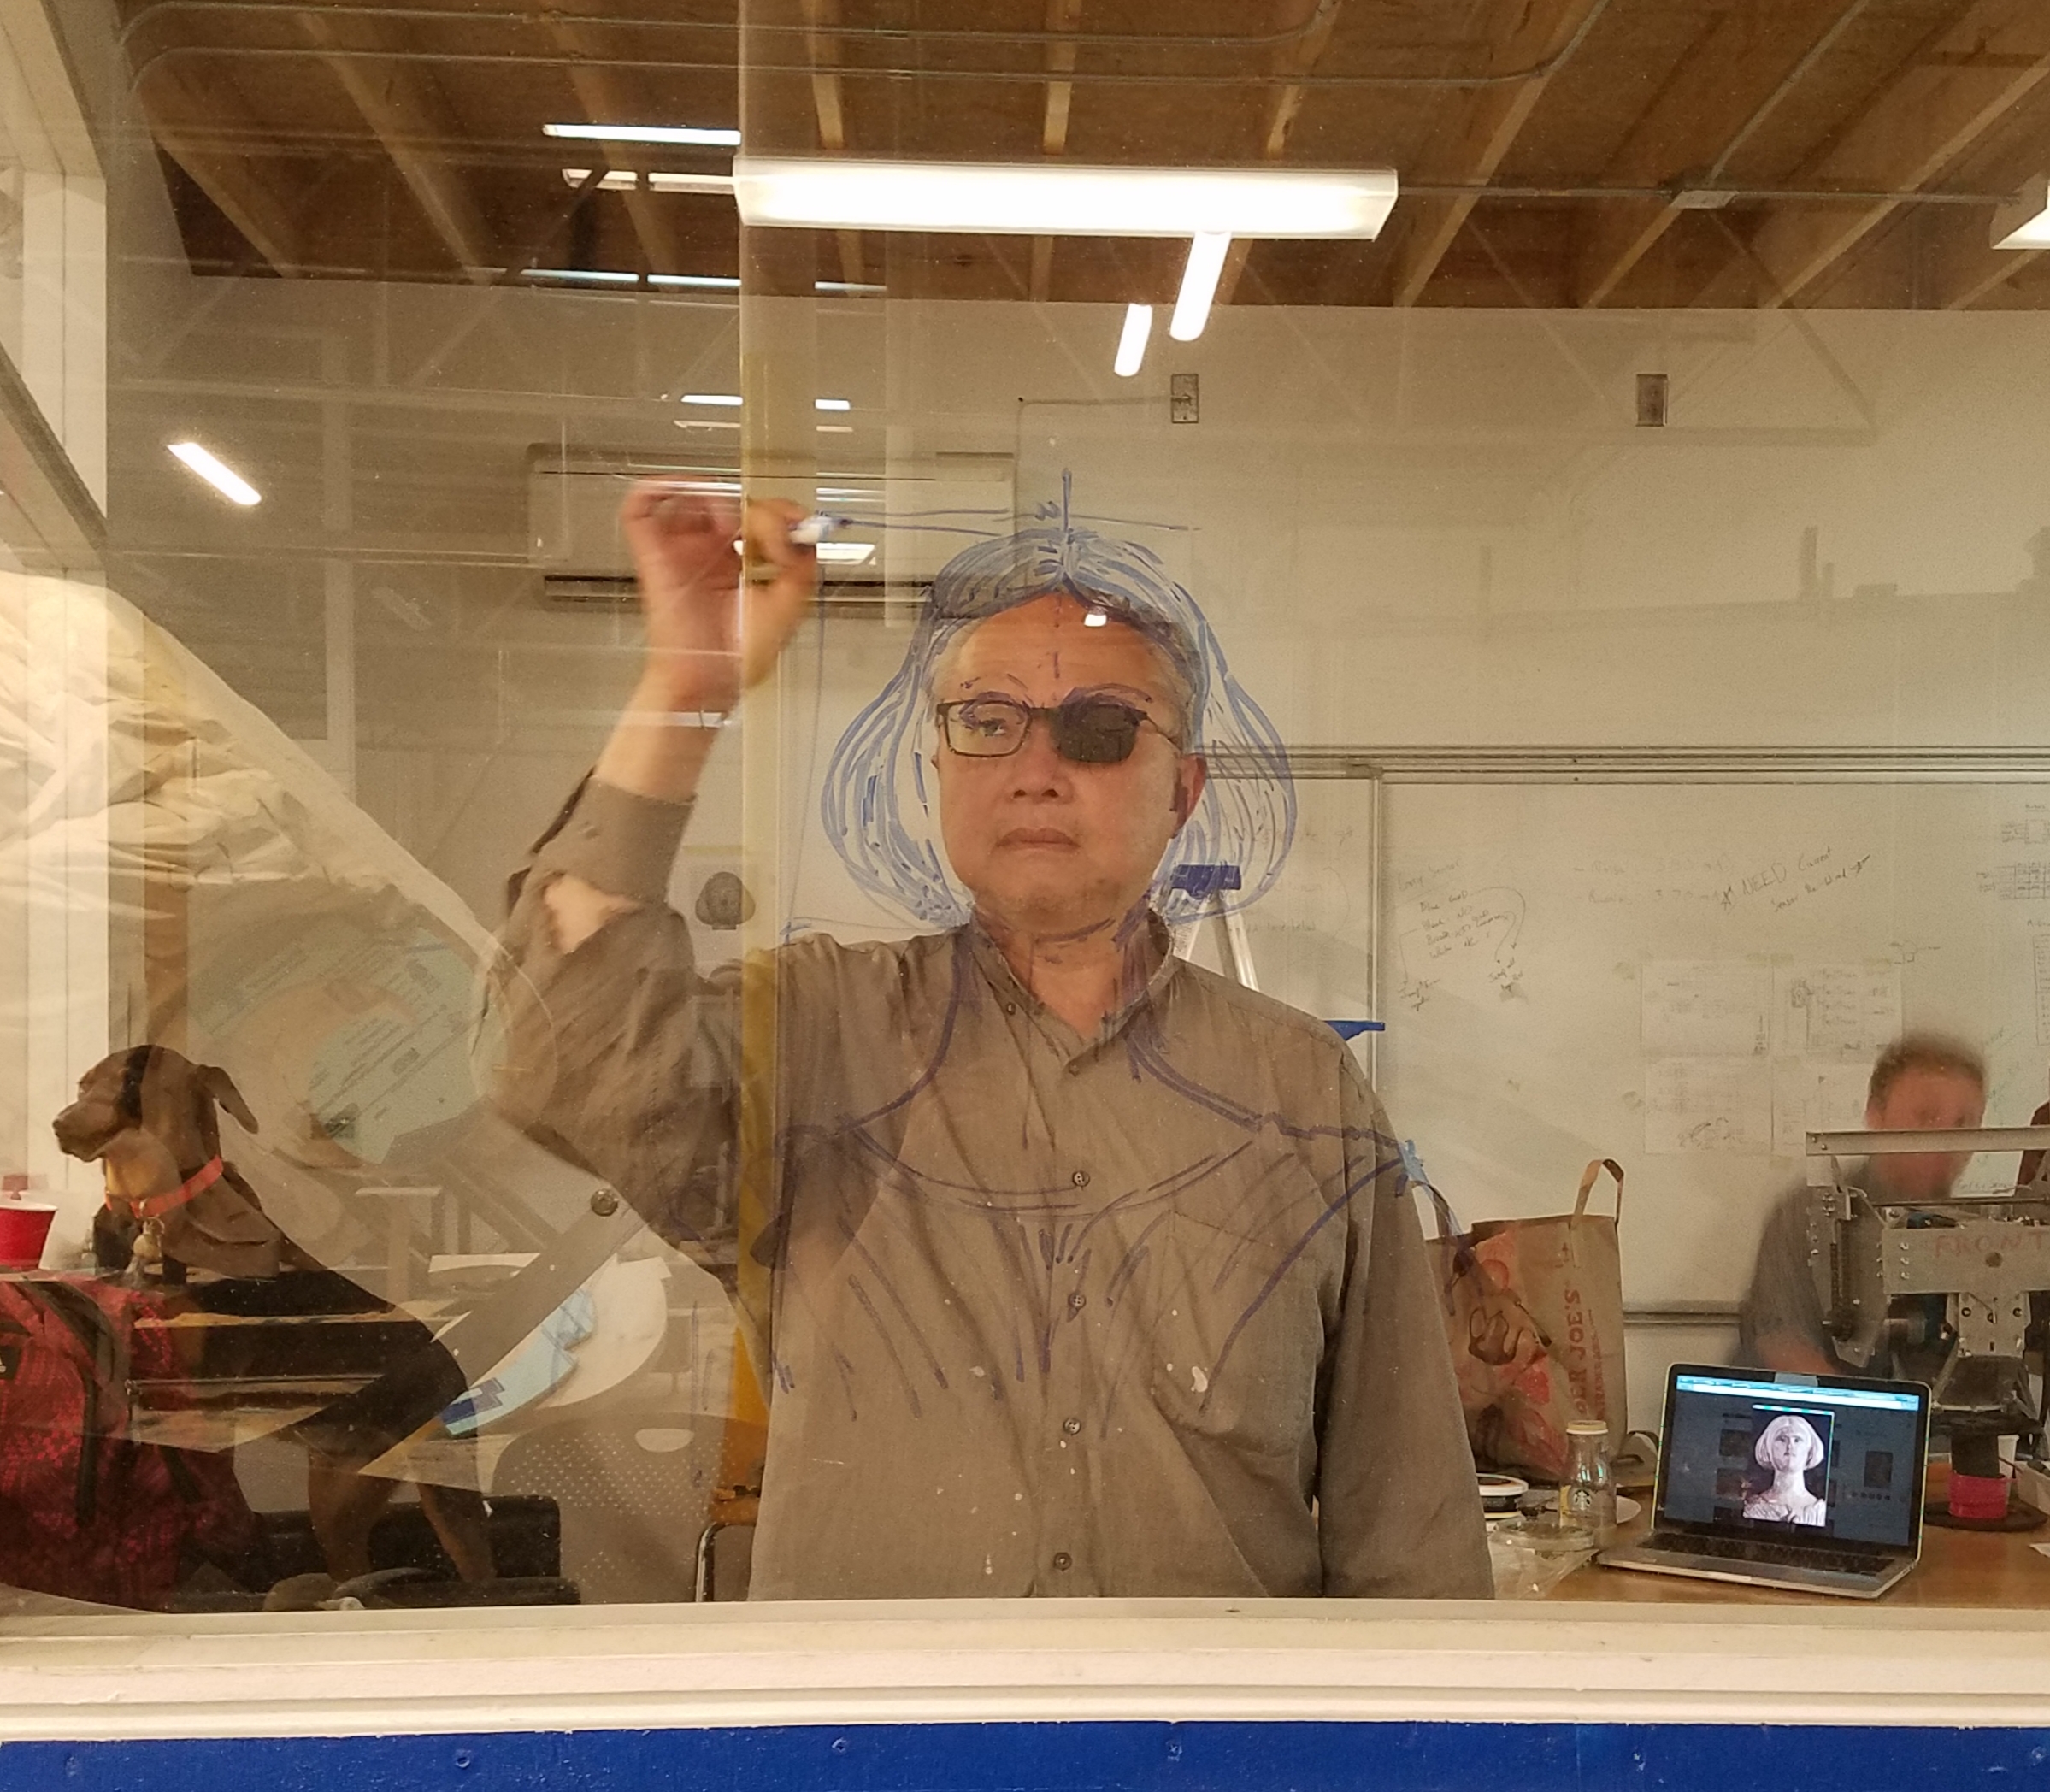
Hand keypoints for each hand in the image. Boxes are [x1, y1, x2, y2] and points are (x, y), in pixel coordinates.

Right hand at [620, 483, 817, 711]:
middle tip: (768, 536)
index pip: (759, 517)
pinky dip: (656, 490)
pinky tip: (684, 493)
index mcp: (738, 563)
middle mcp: (708, 552)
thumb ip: (801, 566)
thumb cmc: (738, 656)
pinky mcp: (652, 554)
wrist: (707, 679)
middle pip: (730, 501)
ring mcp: (679, 550)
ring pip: (690, 496)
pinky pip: (640, 509)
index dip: (780, 514)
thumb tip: (798, 534)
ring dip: (714, 496)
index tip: (796, 530)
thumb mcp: (788, 607)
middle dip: (756, 509)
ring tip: (730, 524)